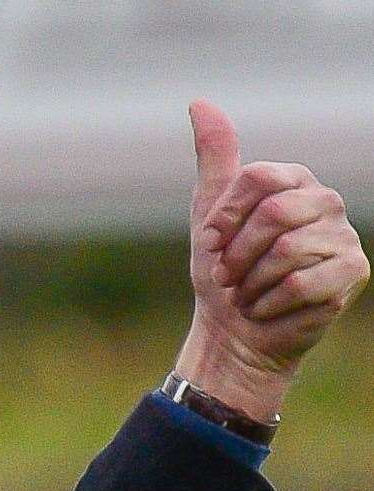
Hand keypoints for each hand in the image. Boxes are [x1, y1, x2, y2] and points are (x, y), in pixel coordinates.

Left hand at [174, 100, 368, 421]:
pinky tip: (265, 307)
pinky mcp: (351, 273)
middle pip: (274, 214)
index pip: (258, 178)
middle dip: (237, 253)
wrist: (235, 329)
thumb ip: (214, 159)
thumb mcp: (209, 213)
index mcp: (293, 180)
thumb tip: (199, 102)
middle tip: (227, 275)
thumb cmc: (222, 271)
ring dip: (250, 281)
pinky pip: (300, 282)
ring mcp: (343, 236)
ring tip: (246, 292)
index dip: (226, 216)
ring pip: (286, 250)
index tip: (210, 243)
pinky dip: (268, 302)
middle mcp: (325, 201)